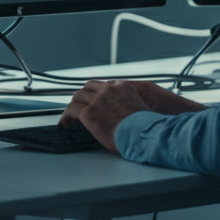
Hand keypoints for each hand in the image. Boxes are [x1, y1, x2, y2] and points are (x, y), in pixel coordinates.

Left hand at [59, 79, 207, 154]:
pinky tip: (65, 124)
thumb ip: (140, 106)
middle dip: (83, 95)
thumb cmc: (153, 127)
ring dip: (73, 105)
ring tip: (70, 115)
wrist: (149, 134)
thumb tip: (143, 114)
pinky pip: (71, 112)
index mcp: (124, 87)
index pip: (105, 85)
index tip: (95, 100)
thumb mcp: (150, 109)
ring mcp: (98, 100)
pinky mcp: (90, 113)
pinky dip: (66, 117)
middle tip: (79, 105)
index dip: (98, 93)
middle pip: (89, 87)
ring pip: (77, 97)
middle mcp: (110, 89)